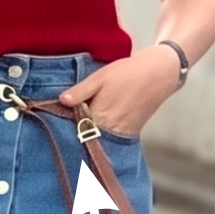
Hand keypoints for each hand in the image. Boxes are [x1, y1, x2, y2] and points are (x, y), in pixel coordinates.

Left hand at [58, 45, 180, 136]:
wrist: (160, 74)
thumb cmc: (128, 73)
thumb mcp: (100, 77)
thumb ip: (80, 91)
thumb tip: (61, 101)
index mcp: (99, 116)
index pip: (75, 129)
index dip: (65, 126)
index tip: (54, 123)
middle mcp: (110, 130)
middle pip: (87, 138)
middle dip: (76, 134)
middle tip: (62, 129)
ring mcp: (122, 134)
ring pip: (99, 140)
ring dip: (89, 136)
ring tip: (79, 128)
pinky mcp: (131, 133)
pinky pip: (111, 138)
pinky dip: (103, 135)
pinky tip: (97, 127)